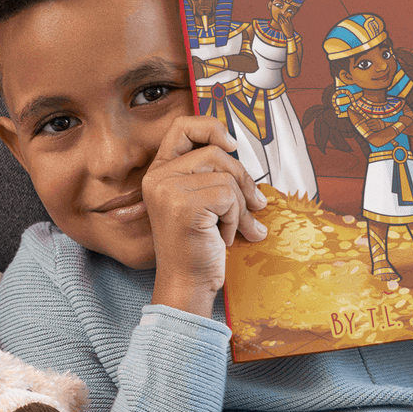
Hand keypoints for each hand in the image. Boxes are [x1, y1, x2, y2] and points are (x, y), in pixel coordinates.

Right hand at [142, 115, 267, 318]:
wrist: (187, 284)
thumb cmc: (198, 246)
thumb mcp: (202, 202)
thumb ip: (212, 175)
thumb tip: (240, 152)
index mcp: (160, 172)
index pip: (182, 127)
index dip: (211, 127)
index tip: (232, 144)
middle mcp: (158, 177)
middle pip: (216, 153)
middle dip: (243, 180)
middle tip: (254, 206)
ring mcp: (168, 190)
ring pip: (226, 176)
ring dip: (241, 207)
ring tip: (233, 229)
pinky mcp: (184, 205)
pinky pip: (229, 196)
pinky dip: (236, 219)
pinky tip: (223, 237)